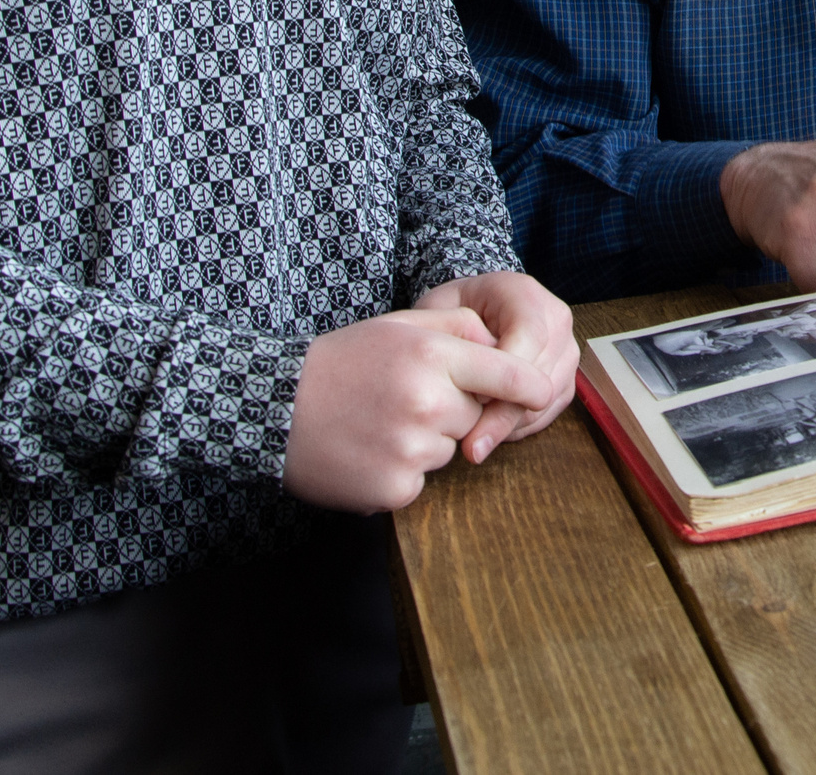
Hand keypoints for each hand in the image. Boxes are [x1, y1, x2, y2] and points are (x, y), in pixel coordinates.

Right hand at [282, 306, 556, 512]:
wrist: (271, 410)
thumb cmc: (339, 363)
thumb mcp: (397, 326)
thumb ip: (455, 328)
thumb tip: (501, 345)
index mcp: (431, 355)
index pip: (507, 373)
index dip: (529, 385)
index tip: (544, 392)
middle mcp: (428, 401)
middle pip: (476, 416)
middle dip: (453, 411)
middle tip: (403, 401)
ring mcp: (412, 449)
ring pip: (449, 451)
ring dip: (426, 443)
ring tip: (379, 424)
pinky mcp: (396, 489)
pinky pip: (421, 483)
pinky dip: (400, 474)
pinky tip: (367, 453)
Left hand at [414, 270, 578, 464]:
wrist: (471, 309)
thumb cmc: (450, 310)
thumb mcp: (437, 312)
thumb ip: (448, 340)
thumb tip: (470, 385)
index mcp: (524, 294)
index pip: (529, 337)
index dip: (502, 374)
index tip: (469, 398)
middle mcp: (555, 319)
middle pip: (542, 375)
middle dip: (504, 413)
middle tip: (469, 444)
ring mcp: (565, 349)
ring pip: (548, 399)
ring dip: (510, 425)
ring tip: (474, 441)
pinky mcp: (565, 377)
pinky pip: (549, 413)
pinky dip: (519, 428)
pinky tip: (489, 431)